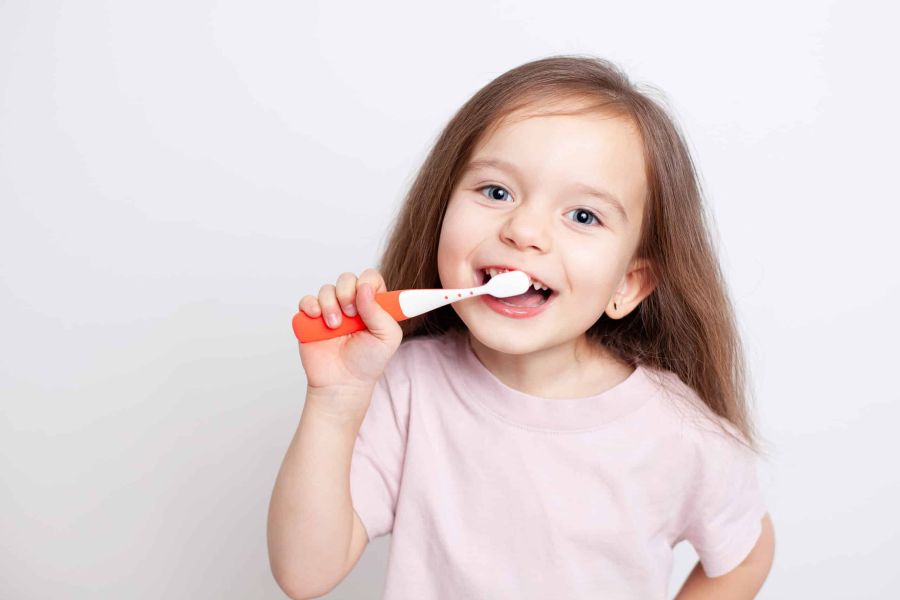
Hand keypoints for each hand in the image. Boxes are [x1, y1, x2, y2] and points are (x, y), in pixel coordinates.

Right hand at [297, 268, 403, 393]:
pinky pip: (306, 301)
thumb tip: (364, 288)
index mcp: (373, 305)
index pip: (370, 278)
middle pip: (347, 279)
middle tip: (351, 314)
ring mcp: (330, 310)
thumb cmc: (368, 362)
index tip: (365, 296)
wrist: (343, 383)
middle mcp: (351, 304)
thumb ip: (380, 312)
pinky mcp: (311, 319)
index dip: (367, 283)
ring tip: (335, 326)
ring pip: (327, 289)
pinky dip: (310, 306)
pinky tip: (318, 319)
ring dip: (330, 305)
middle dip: (347, 292)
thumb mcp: (387, 337)